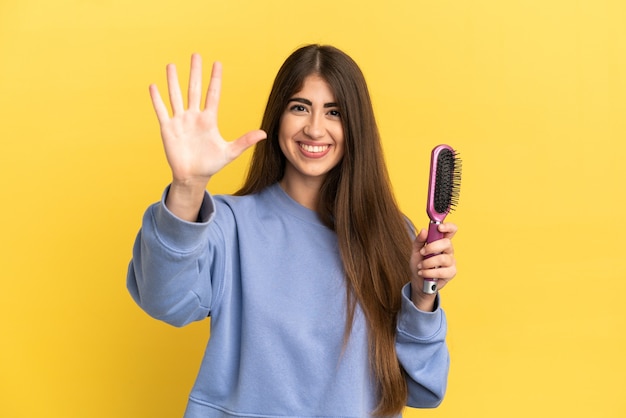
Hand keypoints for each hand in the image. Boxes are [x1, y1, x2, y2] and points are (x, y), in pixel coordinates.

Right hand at [149, 54, 266, 219]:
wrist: (193, 176)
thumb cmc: (211, 164)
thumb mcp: (230, 152)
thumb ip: (244, 141)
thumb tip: (263, 134)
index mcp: (209, 119)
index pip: (213, 94)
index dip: (215, 79)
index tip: (217, 63)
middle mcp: (194, 116)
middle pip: (194, 89)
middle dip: (195, 72)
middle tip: (196, 55)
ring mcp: (180, 121)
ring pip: (176, 96)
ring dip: (173, 81)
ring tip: (171, 65)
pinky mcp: (168, 128)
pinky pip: (162, 111)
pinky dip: (157, 99)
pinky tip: (153, 86)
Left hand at [410, 222, 457, 309]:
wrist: (418, 281)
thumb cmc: (419, 264)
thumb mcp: (415, 251)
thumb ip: (419, 240)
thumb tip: (424, 230)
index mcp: (441, 241)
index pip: (451, 230)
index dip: (448, 227)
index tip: (439, 227)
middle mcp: (448, 250)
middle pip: (447, 243)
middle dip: (432, 247)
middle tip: (422, 252)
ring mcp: (451, 261)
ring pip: (443, 258)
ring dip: (428, 263)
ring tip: (420, 266)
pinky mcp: (451, 272)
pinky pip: (442, 271)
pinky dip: (429, 272)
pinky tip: (423, 273)